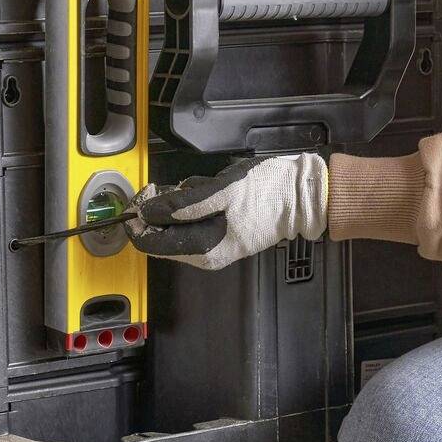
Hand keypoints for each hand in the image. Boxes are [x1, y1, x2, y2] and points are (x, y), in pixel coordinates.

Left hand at [126, 153, 327, 270]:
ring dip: (180, 204)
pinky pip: (193, 221)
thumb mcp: (221, 193)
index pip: (150, 244)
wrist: (303, 196)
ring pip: (177, 226)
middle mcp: (205, 256)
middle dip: (162, 209)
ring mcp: (214, 247)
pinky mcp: (222, 234)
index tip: (140, 195)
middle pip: (162, 236)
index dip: (138, 220)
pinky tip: (210, 191)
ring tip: (203, 187)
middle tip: (175, 185)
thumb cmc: (265, 193)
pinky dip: (193, 205)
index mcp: (202, 250)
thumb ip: (181, 204)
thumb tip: (148, 211)